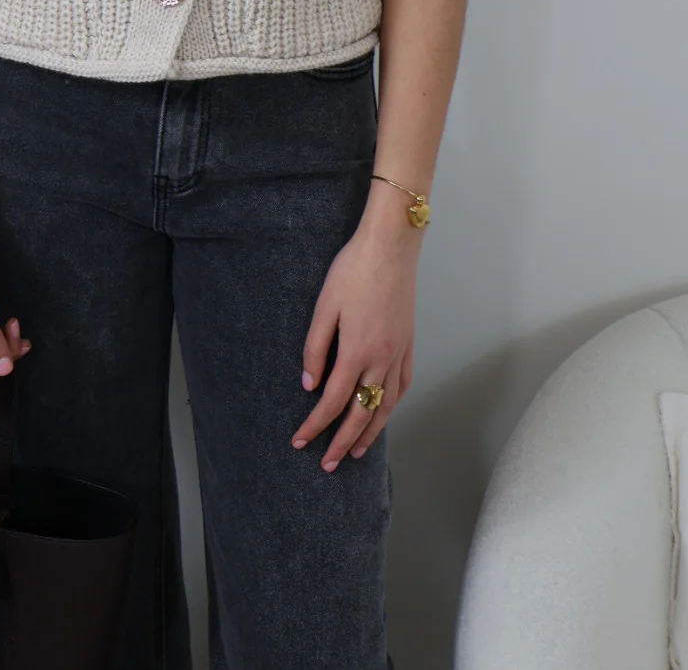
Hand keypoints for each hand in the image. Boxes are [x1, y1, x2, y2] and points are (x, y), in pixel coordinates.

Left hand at [290, 208, 418, 470]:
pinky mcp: (408, 342)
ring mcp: (399, 352)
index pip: (332, 401)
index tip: (301, 441)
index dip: (315, 425)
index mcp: (356, 351)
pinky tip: (384, 411)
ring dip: (371, 431)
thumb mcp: (324, 306)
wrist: (391, 246)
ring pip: (386, 405)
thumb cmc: (353, 270)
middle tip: (328, 464)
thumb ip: (315, 348)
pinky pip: (402, 384)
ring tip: (357, 451)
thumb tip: (310, 385)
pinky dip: (392, 405)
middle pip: (361, 413)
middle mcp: (381, 358)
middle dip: (342, 441)